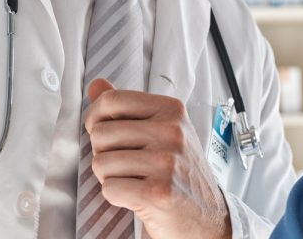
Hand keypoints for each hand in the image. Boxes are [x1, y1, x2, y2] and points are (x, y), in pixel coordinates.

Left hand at [83, 79, 230, 238]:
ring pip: (101, 163)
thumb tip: (97, 86)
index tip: (102, 132)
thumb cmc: (180, 174)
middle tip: (127, 165)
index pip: (112, 100)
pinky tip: (137, 197)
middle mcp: (173, 132)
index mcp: (172, 110)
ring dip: (110, 178)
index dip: (95, 118)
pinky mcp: (159, 193)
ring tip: (134, 181)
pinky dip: (116, 197)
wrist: (207, 217)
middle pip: (101, 133)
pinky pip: (110, 189)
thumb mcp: (161, 132)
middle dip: (104, 153)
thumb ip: (126, 109)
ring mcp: (167, 163)